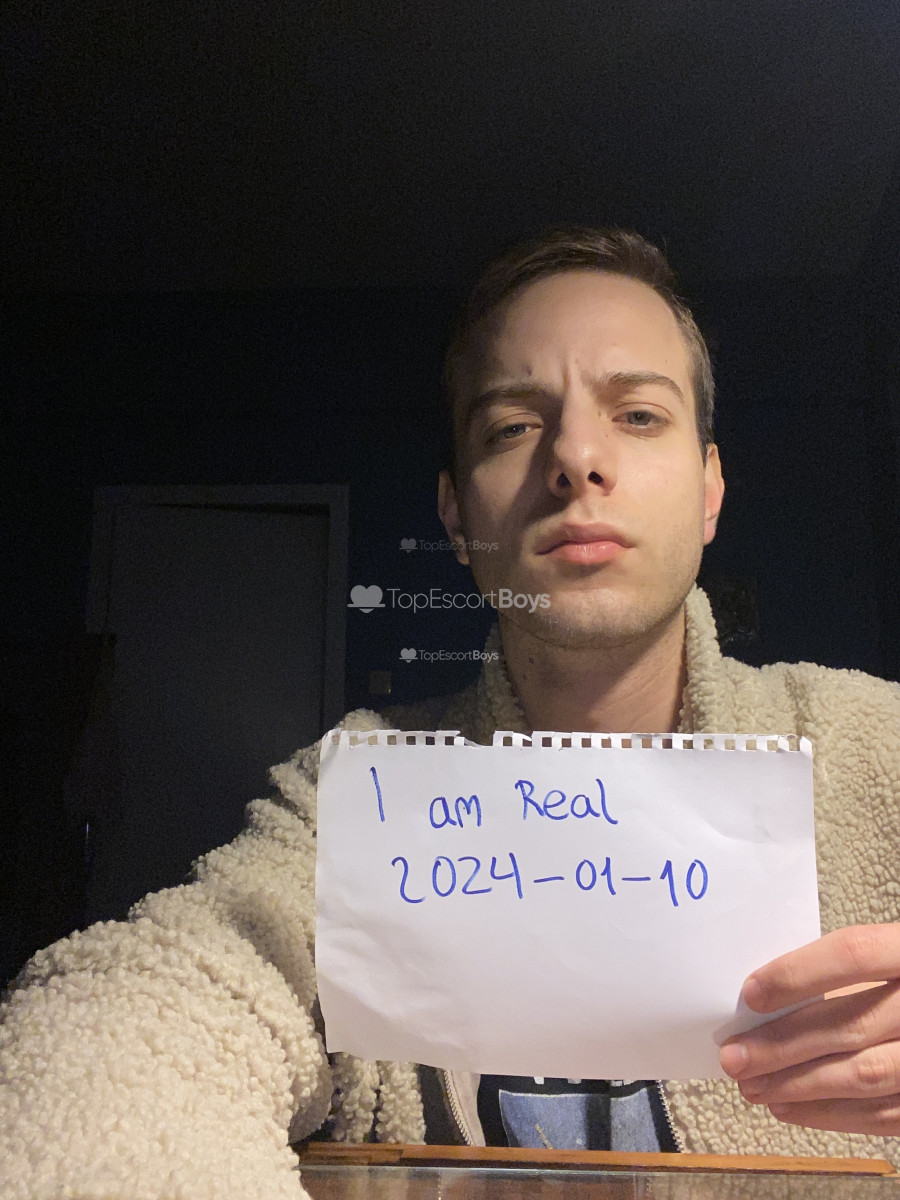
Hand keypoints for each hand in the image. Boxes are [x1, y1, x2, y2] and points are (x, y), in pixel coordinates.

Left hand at [719, 924, 899, 1134]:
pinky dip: (830, 1114)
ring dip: (799, 1085)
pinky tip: (789, 1106)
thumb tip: (763, 1004)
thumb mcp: (884, 961)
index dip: (799, 974)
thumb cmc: (897, 983)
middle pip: (853, 1024)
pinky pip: (884, 1115)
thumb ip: (839, 974)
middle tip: (734, 1057)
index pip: (854, 954)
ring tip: (752, 1086)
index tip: (750, 994)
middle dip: (784, 1044)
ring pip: (865, 1075)